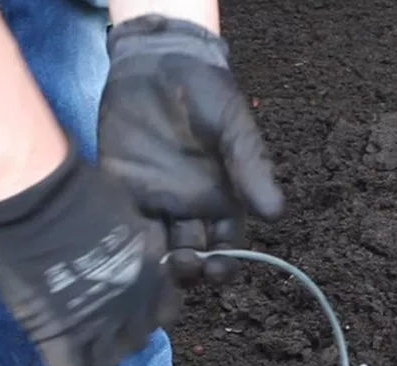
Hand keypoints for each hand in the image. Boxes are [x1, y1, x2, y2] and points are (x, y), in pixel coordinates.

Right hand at [0, 149, 180, 365]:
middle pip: (140, 337)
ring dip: (101, 355)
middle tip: (104, 324)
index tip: (134, 304)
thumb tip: (132, 252)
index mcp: (154, 270)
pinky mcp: (61, 335)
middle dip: (126, 333)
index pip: (166, 308)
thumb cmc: (78, 188)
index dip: (149, 309)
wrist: (36, 194)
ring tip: (85, 348)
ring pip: (112, 358)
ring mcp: (99, 321)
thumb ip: (137, 242)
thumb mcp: (128, 213)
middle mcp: (135, 301)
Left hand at [98, 14, 283, 287]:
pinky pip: (120, 223)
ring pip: (155, 248)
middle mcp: (188, 207)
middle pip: (190, 256)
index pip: (226, 246)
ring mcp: (152, 199)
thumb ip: (251, 168)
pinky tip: (123, 253)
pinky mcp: (119, 187)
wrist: (160, 62)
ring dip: (156, 266)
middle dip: (189, 272)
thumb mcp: (234, 128)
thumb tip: (276, 215)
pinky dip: (122, 243)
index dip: (224, 265)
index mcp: (223, 199)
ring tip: (155, 270)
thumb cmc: (208, 93)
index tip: (219, 270)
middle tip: (185, 266)